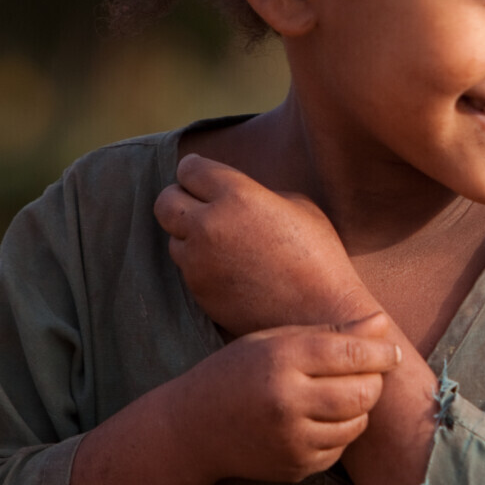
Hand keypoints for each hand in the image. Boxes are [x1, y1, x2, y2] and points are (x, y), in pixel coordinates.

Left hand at [155, 154, 363, 335]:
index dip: (195, 169)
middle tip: (200, 204)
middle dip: (180, 198)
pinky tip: (230, 268)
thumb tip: (231, 194)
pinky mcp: (198, 292)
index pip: (190, 168)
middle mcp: (210, 225)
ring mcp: (199, 262)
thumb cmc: (319, 257)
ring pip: (173, 237)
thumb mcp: (298, 207)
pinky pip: (187, 268)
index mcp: (238, 196)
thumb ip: (256, 192)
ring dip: (190, 235)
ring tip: (224, 242)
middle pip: (165, 201)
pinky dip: (200, 264)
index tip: (202, 175)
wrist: (319, 315)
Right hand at [172, 315, 400, 484]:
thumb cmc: (238, 373)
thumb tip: (382, 322)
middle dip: (373, 381)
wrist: (193, 430)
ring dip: (358, 408)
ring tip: (336, 394)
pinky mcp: (295, 466)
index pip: (352, 353)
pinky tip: (316, 419)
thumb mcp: (276, 340)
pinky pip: (340, 447)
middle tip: (365, 373)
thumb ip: (331, 332)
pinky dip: (339, 432)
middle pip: (363, 392)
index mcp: (282, 360)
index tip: (390, 351)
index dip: (380, 351)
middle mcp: (287, 401)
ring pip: (358, 423)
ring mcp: (291, 439)